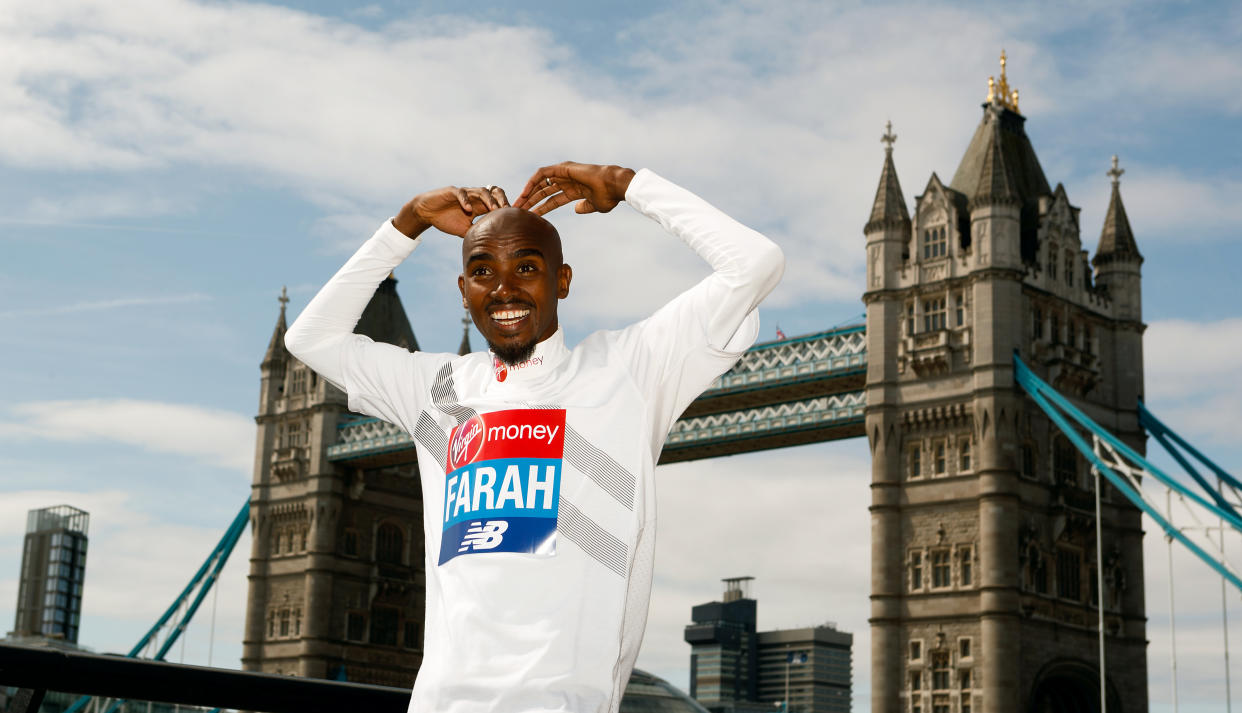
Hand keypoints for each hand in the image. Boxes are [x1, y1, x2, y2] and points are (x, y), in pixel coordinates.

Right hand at [392, 185, 508, 237]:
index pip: (497, 203)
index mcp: (480, 206)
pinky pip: (461, 193)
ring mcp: (465, 193)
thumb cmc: (447, 220)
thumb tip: (492, 247)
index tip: (513, 219)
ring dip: (488, 200)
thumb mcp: (465, 231)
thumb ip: (478, 234)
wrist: (428, 212)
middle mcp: (475, 197)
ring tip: (494, 209)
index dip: (505, 209)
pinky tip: (468, 209)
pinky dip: (465, 201)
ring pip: (481, 191)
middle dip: (502, 200)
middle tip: (508, 211)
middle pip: (494, 193)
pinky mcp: (452, 191)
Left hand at [513, 162, 634, 215]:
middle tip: (518, 212)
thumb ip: (584, 207)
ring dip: (528, 193)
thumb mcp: (594, 206)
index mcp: (574, 190)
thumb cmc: (608, 196)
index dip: (541, 208)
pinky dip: (532, 182)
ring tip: (518, 204)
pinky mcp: (562, 168)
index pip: (552, 200)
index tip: (530, 217)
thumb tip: (576, 209)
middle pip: (543, 192)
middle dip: (530, 202)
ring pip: (540, 183)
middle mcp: (567, 181)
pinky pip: (542, 174)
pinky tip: (525, 193)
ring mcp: (564, 174)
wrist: (614, 186)